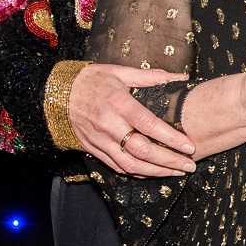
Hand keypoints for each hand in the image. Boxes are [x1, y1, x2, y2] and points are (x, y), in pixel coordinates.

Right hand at [70, 63, 197, 175]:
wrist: (55, 93)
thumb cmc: (92, 80)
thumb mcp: (120, 72)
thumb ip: (152, 77)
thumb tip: (182, 77)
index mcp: (119, 104)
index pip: (150, 126)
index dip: (171, 138)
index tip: (190, 146)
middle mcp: (110, 125)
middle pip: (143, 150)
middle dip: (169, 161)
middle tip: (190, 165)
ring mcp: (100, 140)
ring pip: (131, 164)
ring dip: (156, 172)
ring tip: (177, 172)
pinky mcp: (93, 150)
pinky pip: (117, 167)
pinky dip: (137, 173)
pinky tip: (153, 173)